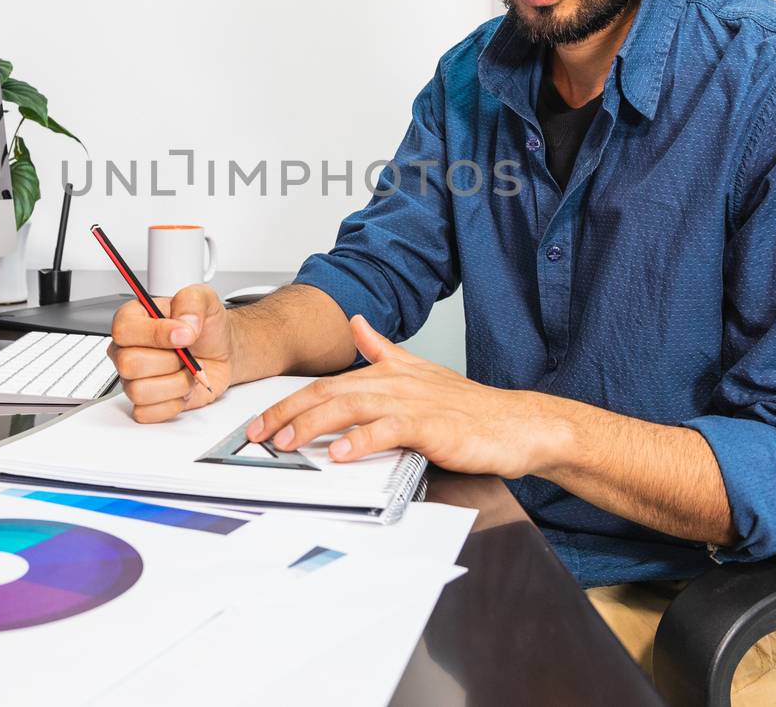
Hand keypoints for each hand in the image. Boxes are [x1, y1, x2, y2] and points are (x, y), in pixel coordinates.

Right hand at [108, 284, 237, 422]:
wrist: (221, 351)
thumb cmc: (206, 327)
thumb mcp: (204, 299)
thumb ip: (191, 303)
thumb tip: (183, 326)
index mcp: (133, 319)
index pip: (124, 330)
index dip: (155, 335)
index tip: (184, 335)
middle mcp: (127, 350)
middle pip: (129, 364)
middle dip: (170, 361)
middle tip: (187, 354)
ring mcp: (132, 379)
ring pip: (139, 391)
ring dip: (176, 383)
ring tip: (187, 371)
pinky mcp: (144, 403)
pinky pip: (148, 412)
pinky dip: (174, 402)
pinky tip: (182, 388)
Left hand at [245, 315, 550, 477]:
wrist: (517, 424)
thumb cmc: (469, 407)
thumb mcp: (419, 371)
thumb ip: (382, 348)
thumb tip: (355, 322)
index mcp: (387, 373)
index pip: (326, 385)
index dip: (289, 402)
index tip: (261, 421)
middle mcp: (394, 382)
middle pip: (328, 393)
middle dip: (287, 413)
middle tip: (259, 433)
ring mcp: (412, 402)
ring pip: (351, 407)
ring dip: (314, 425)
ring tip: (288, 441)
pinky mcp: (431, 426)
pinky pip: (389, 431)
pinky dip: (363, 441)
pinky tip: (342, 452)